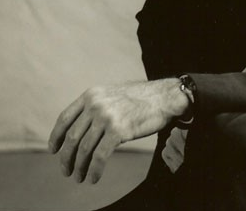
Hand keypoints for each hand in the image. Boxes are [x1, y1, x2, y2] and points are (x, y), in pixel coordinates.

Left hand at [48, 78, 188, 183]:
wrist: (164, 97)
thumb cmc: (140, 98)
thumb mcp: (111, 95)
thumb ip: (95, 107)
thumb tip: (79, 130)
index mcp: (91, 94)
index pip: (65, 118)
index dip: (56, 137)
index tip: (54, 150)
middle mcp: (96, 104)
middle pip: (72, 137)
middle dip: (66, 158)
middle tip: (66, 171)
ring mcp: (106, 117)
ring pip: (84, 149)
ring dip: (79, 167)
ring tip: (79, 177)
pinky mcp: (118, 131)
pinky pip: (99, 157)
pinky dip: (94, 170)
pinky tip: (93, 178)